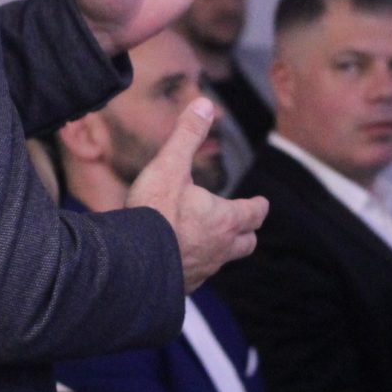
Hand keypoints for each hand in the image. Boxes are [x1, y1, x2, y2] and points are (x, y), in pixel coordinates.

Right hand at [127, 98, 264, 291]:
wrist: (129, 263)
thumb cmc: (153, 212)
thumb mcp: (170, 165)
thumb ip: (187, 135)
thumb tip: (204, 104)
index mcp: (224, 219)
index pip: (254, 213)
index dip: (259, 207)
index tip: (262, 203)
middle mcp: (220, 249)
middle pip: (247, 243)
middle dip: (247, 232)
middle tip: (244, 223)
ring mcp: (202, 271)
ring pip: (223, 262)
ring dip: (222, 250)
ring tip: (211, 240)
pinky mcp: (183, 287)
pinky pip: (197, 277)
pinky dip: (196, 267)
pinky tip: (181, 261)